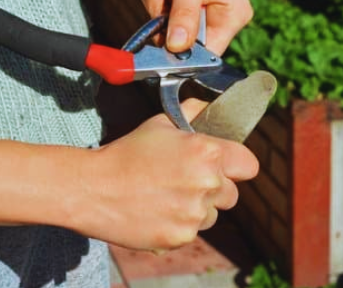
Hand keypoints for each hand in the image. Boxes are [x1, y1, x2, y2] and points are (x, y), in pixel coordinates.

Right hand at [68, 99, 258, 250]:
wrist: (93, 188)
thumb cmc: (127, 153)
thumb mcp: (161, 124)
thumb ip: (193, 114)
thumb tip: (210, 106)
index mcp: (207, 153)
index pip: (249, 165)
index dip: (238, 164)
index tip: (228, 166)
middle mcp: (207, 184)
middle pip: (232, 194)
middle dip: (216, 188)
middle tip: (186, 181)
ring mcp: (195, 214)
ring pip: (213, 215)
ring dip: (198, 208)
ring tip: (168, 196)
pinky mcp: (181, 236)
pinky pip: (192, 232)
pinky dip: (180, 224)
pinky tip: (158, 211)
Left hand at [132, 0, 252, 54]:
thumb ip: (184, 15)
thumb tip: (177, 48)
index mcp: (231, 16)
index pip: (206, 53)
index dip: (181, 52)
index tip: (158, 37)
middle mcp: (220, 19)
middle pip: (182, 40)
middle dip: (160, 15)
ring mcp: (202, 12)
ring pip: (167, 26)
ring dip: (153, 1)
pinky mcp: (186, 5)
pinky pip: (162, 12)